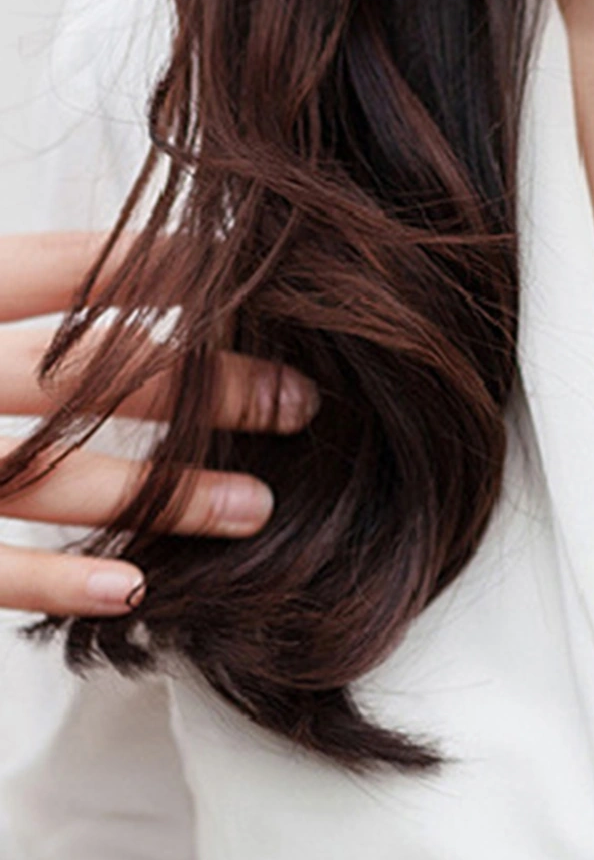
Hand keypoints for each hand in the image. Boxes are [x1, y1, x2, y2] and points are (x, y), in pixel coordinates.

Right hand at [0, 232, 316, 616]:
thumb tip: (151, 284)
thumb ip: (23, 295)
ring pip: (46, 474)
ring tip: (258, 506)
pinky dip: (57, 581)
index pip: (74, 270)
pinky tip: (138, 589)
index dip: (175, 271)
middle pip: (82, 373)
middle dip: (203, 388)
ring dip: (164, 493)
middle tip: (300, 403)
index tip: (266, 280)